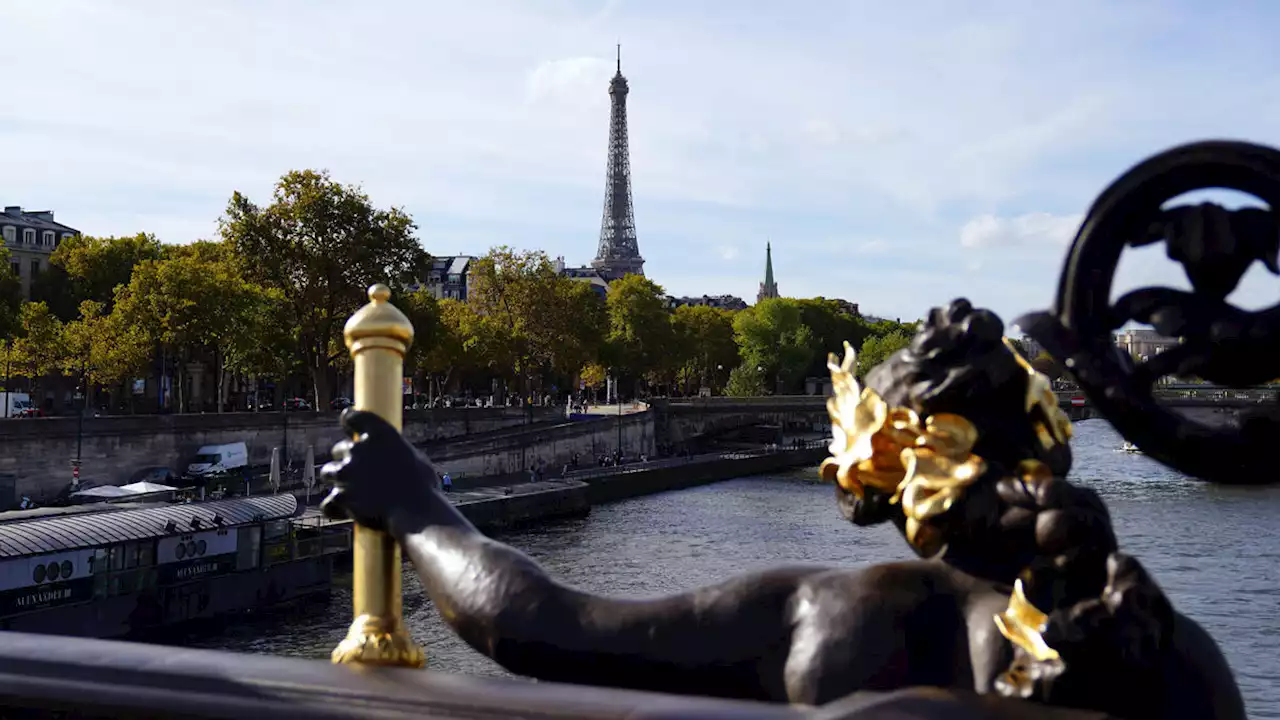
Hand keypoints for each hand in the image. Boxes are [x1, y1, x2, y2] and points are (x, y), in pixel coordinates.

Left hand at [320, 409, 438, 537]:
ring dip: (336, 480)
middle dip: (346, 459)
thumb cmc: (422, 487)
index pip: (352, 417)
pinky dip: (334, 507)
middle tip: (358, 472)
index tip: (350, 427)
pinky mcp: (340, 496)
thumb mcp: (415, 458)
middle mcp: (358, 449)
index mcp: (380, 433)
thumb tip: (391, 458)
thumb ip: (395, 453)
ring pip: (328, 472)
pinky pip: (328, 502)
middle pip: (339, 449)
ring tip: (349, 491)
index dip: (350, 421)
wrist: (415, 512)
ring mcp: (346, 472)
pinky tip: (342, 511)